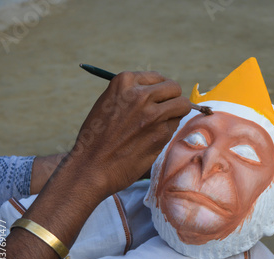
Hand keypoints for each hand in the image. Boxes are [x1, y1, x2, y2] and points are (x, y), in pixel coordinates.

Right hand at [64, 71, 190, 199]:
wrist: (91, 166)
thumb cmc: (97, 136)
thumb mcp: (108, 103)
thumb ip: (131, 94)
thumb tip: (158, 92)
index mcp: (124, 81)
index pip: (157, 77)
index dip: (159, 90)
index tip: (157, 99)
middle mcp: (141, 94)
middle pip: (174, 88)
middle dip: (173, 98)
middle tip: (166, 110)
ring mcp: (153, 114)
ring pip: (182, 105)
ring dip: (174, 114)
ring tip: (158, 125)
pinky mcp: (162, 133)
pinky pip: (174, 125)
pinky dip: (167, 131)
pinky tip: (150, 139)